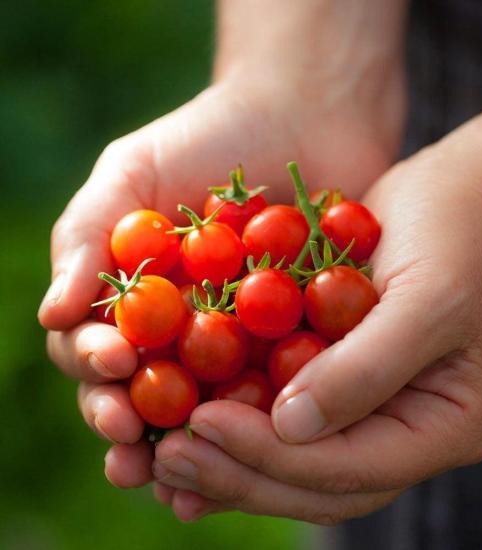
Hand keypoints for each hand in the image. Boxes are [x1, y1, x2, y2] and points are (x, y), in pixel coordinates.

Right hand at [38, 77, 396, 488]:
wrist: (304, 117)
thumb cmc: (211, 135)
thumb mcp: (133, 169)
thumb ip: (88, 235)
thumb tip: (52, 314)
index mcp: (136, 294)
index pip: (99, 347)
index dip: (96, 369)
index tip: (112, 371)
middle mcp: (182, 325)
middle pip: (148, 389)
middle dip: (133, 420)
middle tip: (133, 441)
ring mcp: (239, 338)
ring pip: (207, 405)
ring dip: (190, 444)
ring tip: (180, 476)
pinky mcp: (295, 340)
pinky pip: (275, 389)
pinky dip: (263, 422)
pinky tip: (256, 451)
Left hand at [151, 91, 481, 522]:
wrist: (461, 197)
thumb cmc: (460, 238)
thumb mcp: (429, 297)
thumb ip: (368, 367)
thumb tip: (290, 426)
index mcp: (441, 427)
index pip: (349, 469)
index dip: (272, 456)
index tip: (203, 424)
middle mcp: (401, 432)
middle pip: (313, 481)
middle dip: (238, 473)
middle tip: (170, 458)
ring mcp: (367, 409)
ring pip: (291, 460)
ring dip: (227, 462)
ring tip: (162, 457)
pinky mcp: (335, 377)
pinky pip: (280, 413)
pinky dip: (234, 424)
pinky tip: (185, 424)